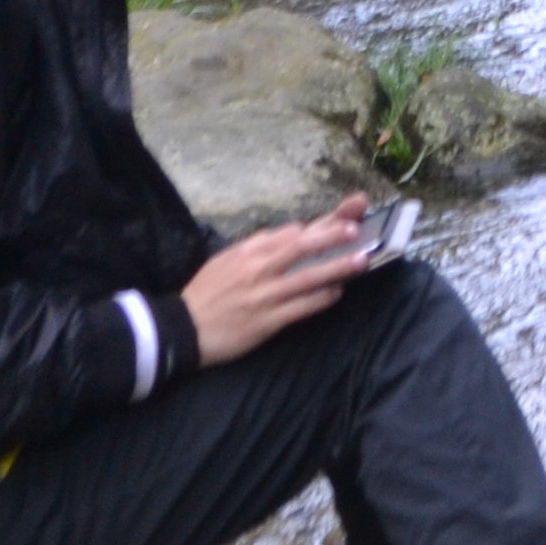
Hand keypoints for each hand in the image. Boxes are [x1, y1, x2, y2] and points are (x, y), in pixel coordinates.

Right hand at [179, 197, 370, 366]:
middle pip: (302, 247)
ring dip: (337, 268)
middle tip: (356, 229)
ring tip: (361, 260)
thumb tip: (292, 231)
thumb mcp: (227, 258)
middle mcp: (259, 268)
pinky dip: (320, 299)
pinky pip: (300, 307)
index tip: (347, 215)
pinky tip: (337, 293)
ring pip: (307, 277)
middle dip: (331, 236)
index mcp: (250, 250)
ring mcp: (265, 295)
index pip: (292, 232)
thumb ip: (258, 244)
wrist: (183, 329)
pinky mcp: (267, 321)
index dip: (322, 224)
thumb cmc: (207, 292)